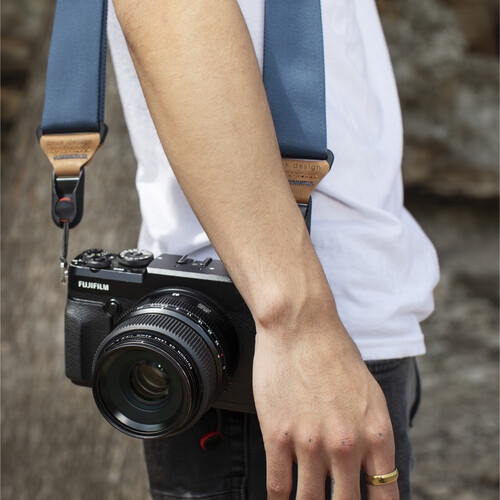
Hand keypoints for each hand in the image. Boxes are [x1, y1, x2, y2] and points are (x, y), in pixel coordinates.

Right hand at [253, 312, 398, 499]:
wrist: (300, 326)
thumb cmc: (334, 354)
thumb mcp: (369, 395)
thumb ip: (373, 436)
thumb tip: (369, 472)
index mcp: (377, 434)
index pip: (385, 496)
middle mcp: (346, 445)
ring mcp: (310, 443)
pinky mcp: (278, 436)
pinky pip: (278, 487)